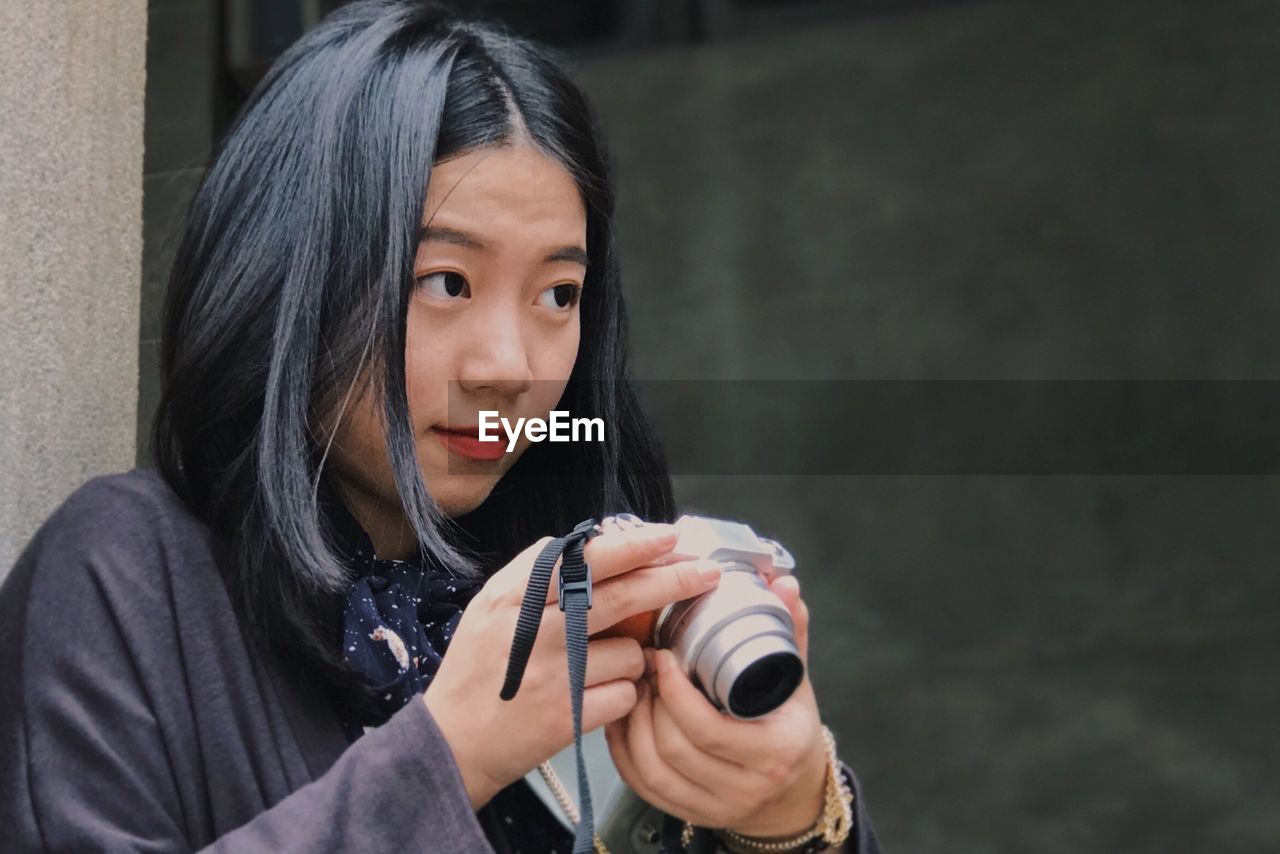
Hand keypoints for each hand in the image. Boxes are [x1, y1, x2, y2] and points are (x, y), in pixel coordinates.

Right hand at [423, 523, 724, 808]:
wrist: (452, 743)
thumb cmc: (477, 672)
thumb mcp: (490, 607)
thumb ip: (535, 573)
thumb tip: (594, 544)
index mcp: (515, 597)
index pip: (585, 558)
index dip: (635, 545)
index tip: (669, 537)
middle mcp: (536, 630)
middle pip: (623, 596)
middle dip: (675, 580)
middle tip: (706, 573)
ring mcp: (555, 675)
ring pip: (632, 651)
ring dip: (633, 657)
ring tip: (602, 666)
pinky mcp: (569, 716)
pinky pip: (627, 693)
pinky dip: (624, 694)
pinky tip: (599, 696)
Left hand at [605, 575, 828, 836]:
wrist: (794, 793)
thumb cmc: (791, 730)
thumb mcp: (795, 681)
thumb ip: (790, 632)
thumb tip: (785, 585)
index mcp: (776, 751)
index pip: (710, 728)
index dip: (675, 692)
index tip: (662, 656)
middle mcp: (746, 787)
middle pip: (675, 748)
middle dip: (648, 702)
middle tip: (641, 666)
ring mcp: (715, 806)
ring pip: (653, 770)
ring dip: (632, 725)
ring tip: (632, 688)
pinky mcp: (690, 813)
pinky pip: (643, 787)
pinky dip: (625, 752)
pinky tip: (623, 721)